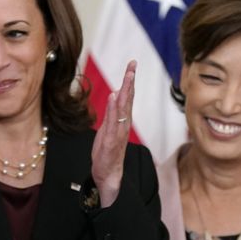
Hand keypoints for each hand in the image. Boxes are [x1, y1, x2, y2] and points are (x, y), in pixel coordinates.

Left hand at [90, 60, 136, 207]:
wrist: (108, 174)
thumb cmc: (107, 152)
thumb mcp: (108, 128)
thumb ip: (112, 112)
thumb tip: (115, 94)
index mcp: (122, 120)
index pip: (127, 96)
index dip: (130, 80)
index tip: (132, 64)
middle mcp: (123, 124)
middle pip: (128, 98)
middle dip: (130, 80)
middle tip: (133, 65)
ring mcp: (119, 132)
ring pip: (124, 108)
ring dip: (126, 91)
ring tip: (128, 76)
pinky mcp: (111, 140)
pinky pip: (113, 122)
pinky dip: (114, 108)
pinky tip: (114, 96)